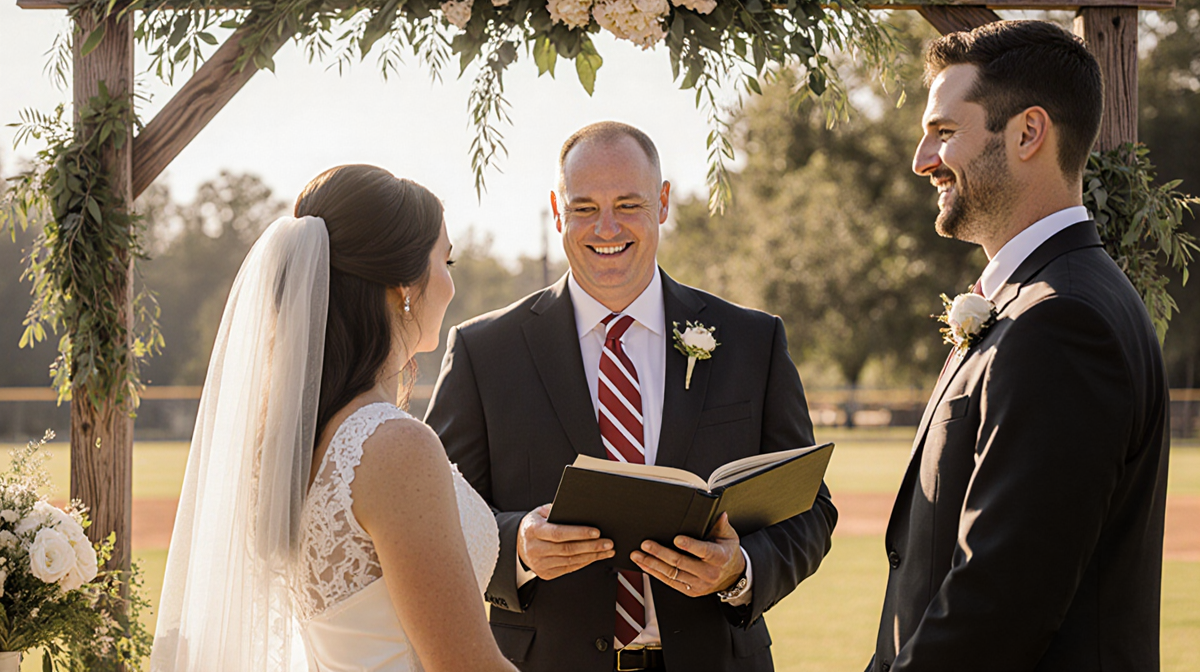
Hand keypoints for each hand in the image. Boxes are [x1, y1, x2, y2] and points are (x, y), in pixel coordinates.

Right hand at [517, 504, 614, 579]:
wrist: (519, 545)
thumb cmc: (534, 525)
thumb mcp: (540, 512)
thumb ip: (557, 509)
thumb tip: (579, 508)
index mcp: (533, 531)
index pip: (559, 533)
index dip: (579, 533)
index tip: (596, 532)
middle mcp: (535, 549)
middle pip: (568, 549)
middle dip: (591, 546)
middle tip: (608, 542)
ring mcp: (540, 564)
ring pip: (571, 561)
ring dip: (592, 556)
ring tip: (607, 550)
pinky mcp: (546, 573)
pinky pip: (569, 568)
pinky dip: (585, 562)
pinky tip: (596, 556)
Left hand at [630, 512, 744, 596]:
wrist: (733, 576)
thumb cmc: (727, 552)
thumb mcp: (729, 537)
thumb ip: (721, 525)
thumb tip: (719, 514)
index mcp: (719, 557)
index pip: (704, 551)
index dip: (690, 546)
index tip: (677, 539)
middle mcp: (708, 572)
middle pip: (681, 563)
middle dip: (661, 553)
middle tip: (646, 544)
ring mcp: (699, 584)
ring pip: (672, 574)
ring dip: (652, 564)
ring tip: (638, 555)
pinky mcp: (690, 591)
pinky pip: (670, 582)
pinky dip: (655, 573)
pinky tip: (644, 565)